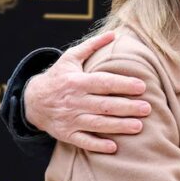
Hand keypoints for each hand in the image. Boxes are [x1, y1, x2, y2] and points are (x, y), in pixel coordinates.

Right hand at [24, 31, 150, 152]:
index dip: (123, 84)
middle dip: (127, 107)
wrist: (32, 101)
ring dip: (118, 126)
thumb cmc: (58, 77)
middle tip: (147, 108)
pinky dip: (97, 145)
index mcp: (77, 81)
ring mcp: (70, 119)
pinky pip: (83, 141)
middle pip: (105, 105)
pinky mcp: (66, 134)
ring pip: (97, 124)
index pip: (104, 83)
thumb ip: (91, 46)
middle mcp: (74, 101)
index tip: (142, 86)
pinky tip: (113, 147)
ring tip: (139, 126)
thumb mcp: (70, 58)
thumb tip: (113, 33)